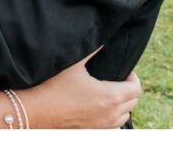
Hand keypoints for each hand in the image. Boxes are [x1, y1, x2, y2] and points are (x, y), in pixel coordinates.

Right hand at [20, 48, 141, 127]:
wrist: (36, 110)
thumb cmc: (53, 86)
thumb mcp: (73, 64)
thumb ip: (91, 50)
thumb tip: (102, 40)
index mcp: (110, 96)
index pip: (137, 88)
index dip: (133, 78)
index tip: (124, 71)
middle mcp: (111, 114)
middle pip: (134, 102)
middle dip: (129, 90)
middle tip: (116, 80)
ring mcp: (103, 126)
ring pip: (125, 116)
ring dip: (123, 106)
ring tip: (109, 95)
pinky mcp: (93, 132)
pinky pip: (113, 127)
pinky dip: (113, 119)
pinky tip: (101, 110)